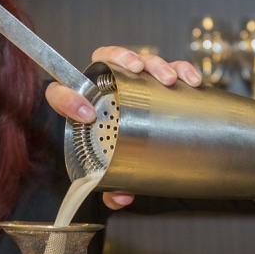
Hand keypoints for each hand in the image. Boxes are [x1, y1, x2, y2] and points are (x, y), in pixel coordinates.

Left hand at [45, 46, 202, 210]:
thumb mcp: (109, 167)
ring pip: (142, 60)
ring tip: (168, 78)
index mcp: (84, 102)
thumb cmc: (113, 149)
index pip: (63, 91)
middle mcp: (108, 84)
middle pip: (109, 57)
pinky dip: (182, 70)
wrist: (128, 143)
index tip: (86, 114)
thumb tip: (120, 197)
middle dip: (125, 58)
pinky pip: (170, 68)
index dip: (68, 98)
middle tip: (137, 71)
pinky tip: (191, 80)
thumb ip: (110, 183)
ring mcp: (135, 80)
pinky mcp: (158, 82)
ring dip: (157, 64)